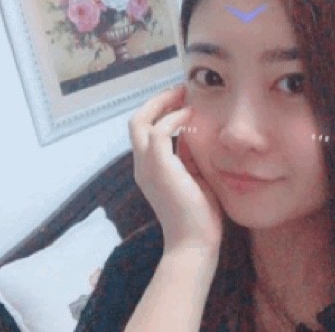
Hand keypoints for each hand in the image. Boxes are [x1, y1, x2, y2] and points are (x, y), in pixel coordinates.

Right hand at [128, 85, 223, 254]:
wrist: (194, 243)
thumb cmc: (197, 214)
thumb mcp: (191, 178)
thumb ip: (185, 156)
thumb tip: (190, 134)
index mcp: (147, 168)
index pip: (143, 131)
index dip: (158, 112)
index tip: (180, 101)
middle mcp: (141, 165)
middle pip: (136, 121)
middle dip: (156, 101)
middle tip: (179, 91)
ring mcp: (146, 166)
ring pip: (141, 121)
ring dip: (162, 104)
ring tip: (183, 95)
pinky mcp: (159, 168)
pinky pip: (160, 131)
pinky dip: (173, 118)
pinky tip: (190, 116)